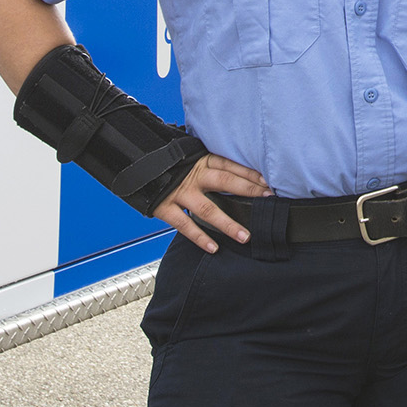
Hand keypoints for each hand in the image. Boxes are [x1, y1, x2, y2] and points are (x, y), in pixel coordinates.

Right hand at [152, 153, 269, 252]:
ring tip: (244, 236)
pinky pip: (185, 225)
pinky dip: (200, 237)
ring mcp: (179, 192)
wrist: (136, 165)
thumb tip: (243, 176)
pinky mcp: (164, 207)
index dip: (252, 175)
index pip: (232, 167)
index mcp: (203, 161)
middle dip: (249, 192)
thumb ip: (214, 167)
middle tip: (268, 201)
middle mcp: (193, 175)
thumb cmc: (172, 164)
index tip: (270, 185)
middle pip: (226, 183)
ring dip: (228, 224)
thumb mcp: (194, 158)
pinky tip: (214, 247)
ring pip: (208, 209)